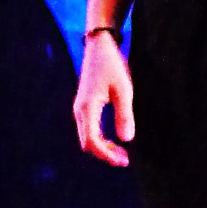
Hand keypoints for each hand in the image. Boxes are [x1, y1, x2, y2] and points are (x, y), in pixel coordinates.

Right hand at [73, 29, 134, 166]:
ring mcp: (80, 108)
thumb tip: (127, 139)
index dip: (107, 154)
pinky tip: (115, 140)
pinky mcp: (85, 106)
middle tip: (125, 160)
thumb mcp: (123, 89)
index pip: (92, 140)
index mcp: (87, 108)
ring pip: (87, 137)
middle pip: (87, 143)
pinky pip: (89, 129)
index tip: (123, 160)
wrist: (99, 46)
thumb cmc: (112, 65)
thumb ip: (124, 114)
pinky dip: (101, 139)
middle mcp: (79, 110)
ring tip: (122, 154)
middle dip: (105, 154)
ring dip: (103, 147)